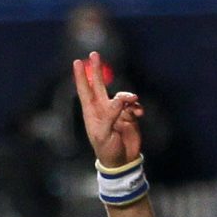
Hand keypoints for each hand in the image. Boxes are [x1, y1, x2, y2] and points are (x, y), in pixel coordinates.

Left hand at [75, 51, 143, 166]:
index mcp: (92, 112)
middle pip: (99, 85)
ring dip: (128, 96)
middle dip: (96, 70)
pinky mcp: (129, 117)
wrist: (123, 162)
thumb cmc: (107, 149)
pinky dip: (137, 107)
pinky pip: (134, 106)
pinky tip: (139, 113)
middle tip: (94, 54)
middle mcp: (103, 109)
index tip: (77, 62)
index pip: (85, 90)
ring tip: (133, 101)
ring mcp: (117, 112)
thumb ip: (111, 114)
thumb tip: (120, 99)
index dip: (81, 76)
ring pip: (122, 95)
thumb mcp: (104, 133)